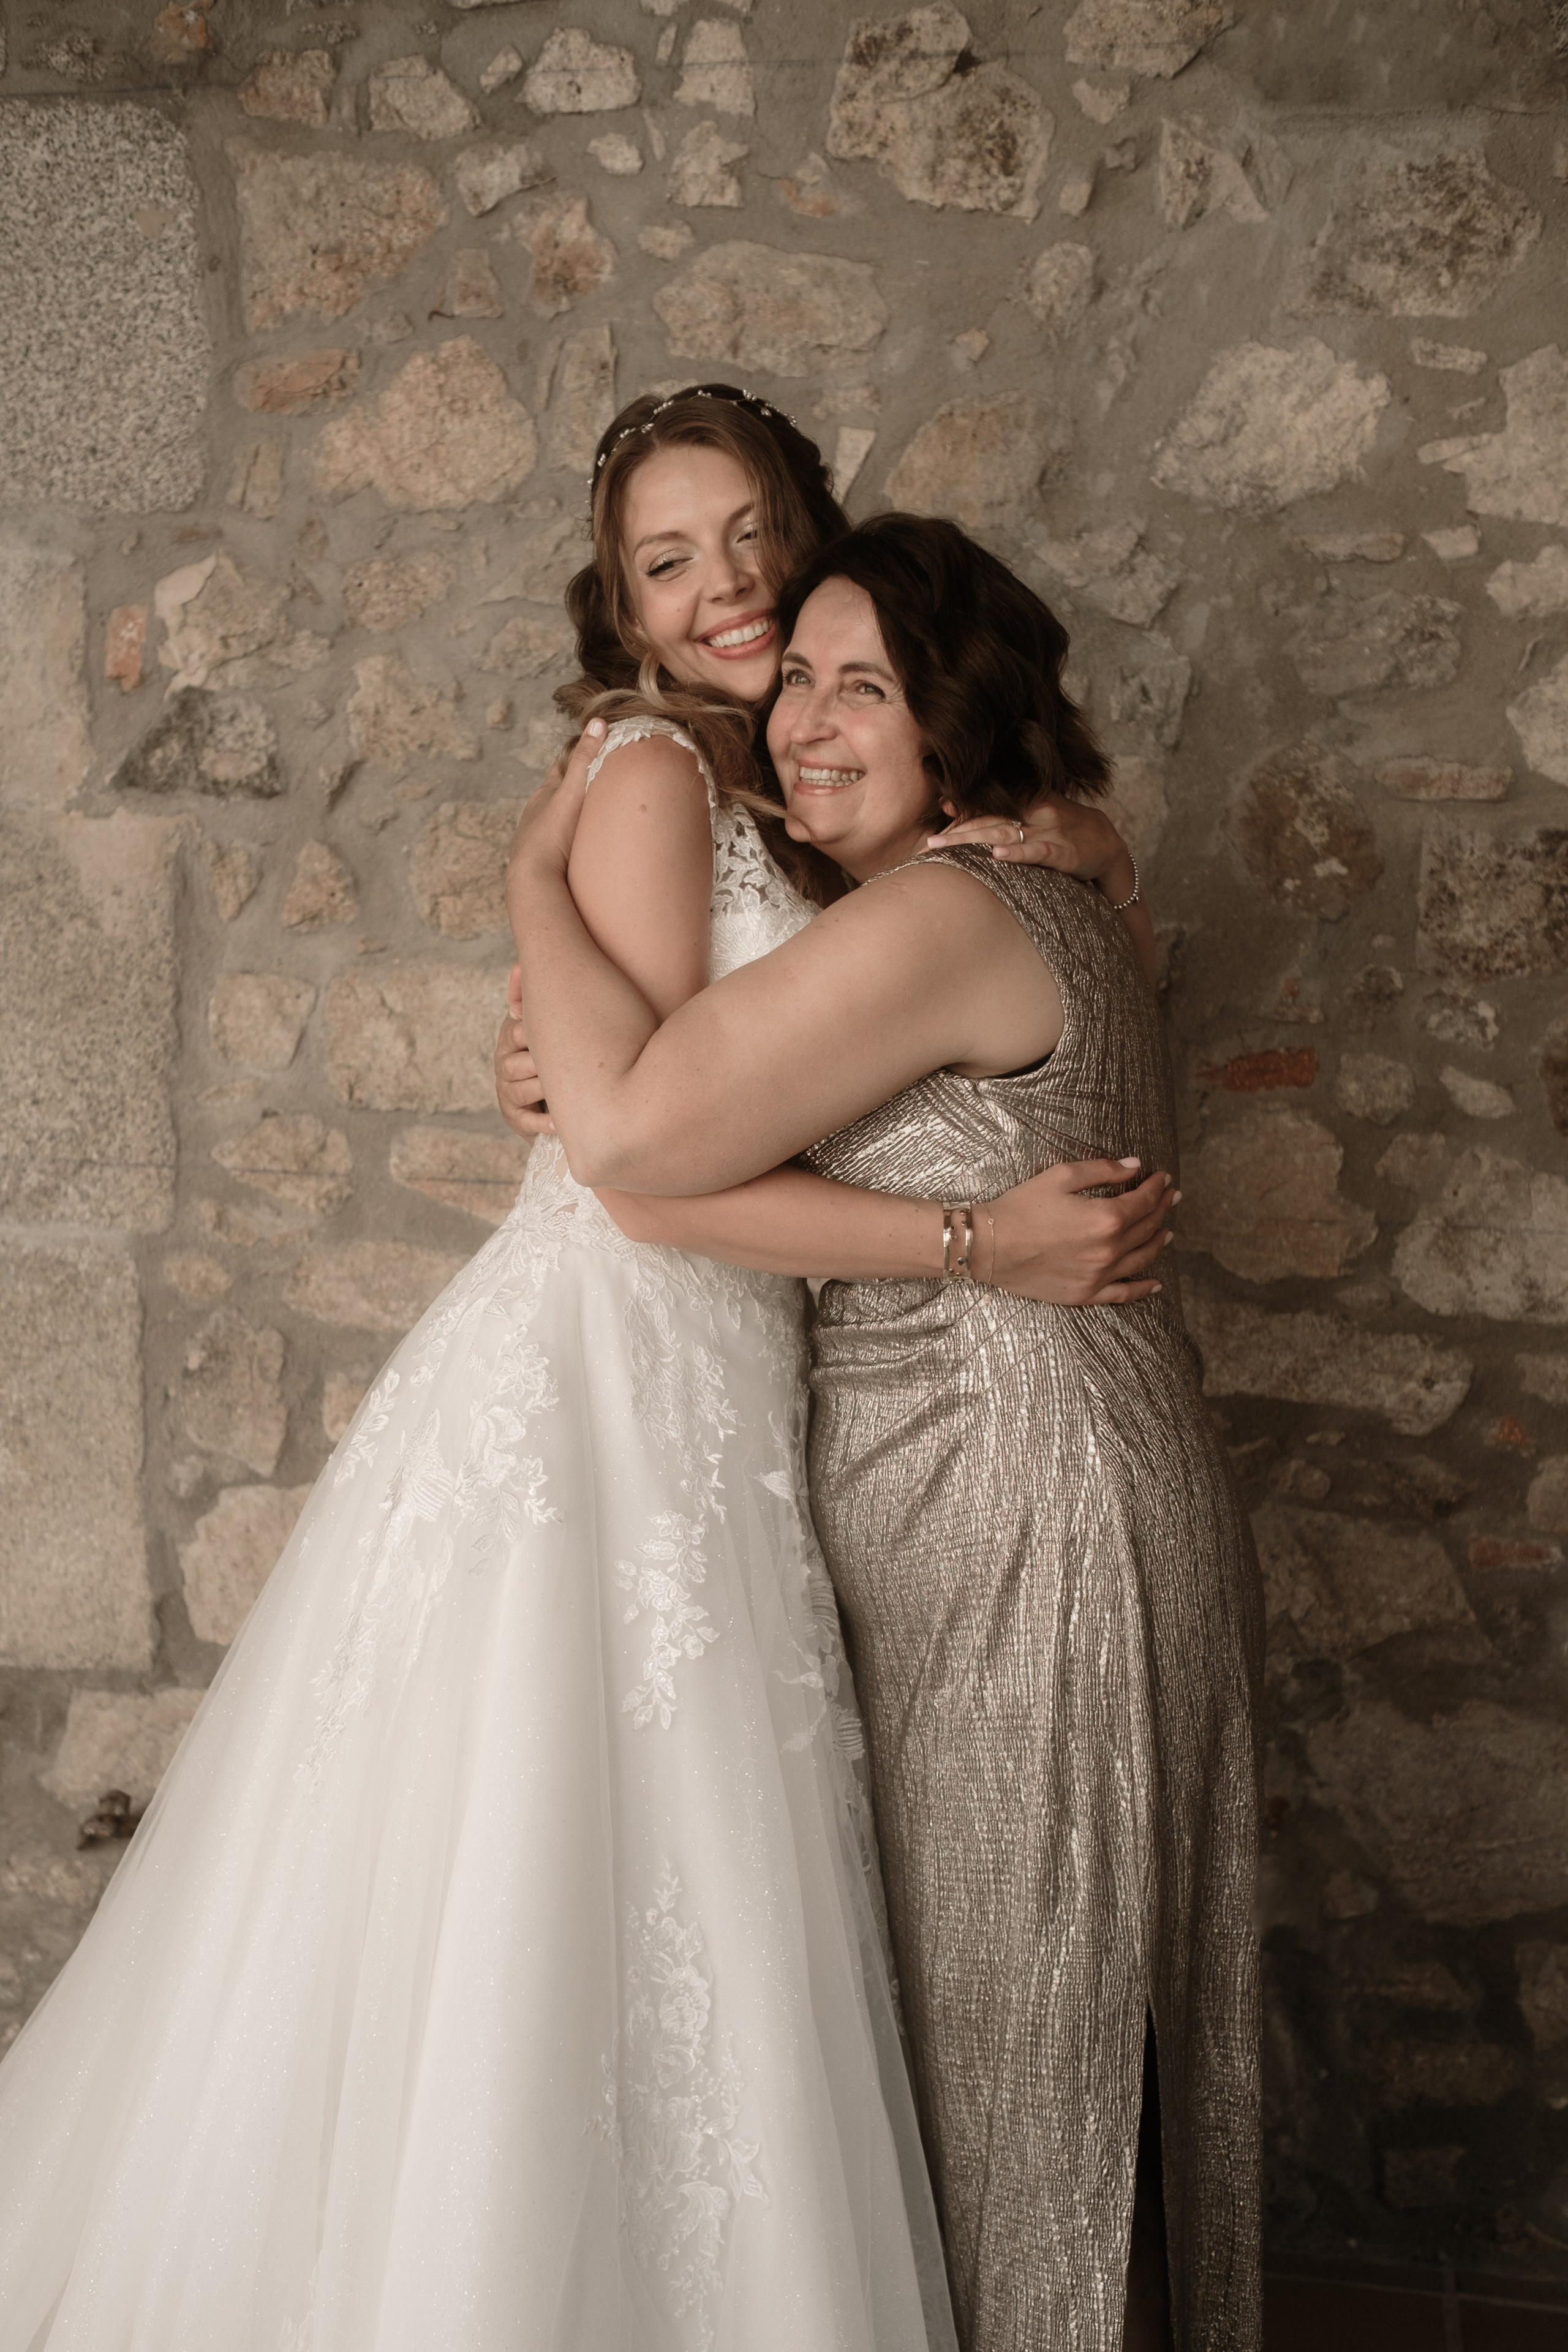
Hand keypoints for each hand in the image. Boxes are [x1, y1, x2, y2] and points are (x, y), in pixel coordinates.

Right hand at [493, 965, 553, 1135]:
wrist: (551, 1094)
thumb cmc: (552, 1050)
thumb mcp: (542, 1022)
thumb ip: (531, 998)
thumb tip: (520, 965)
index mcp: (510, 1038)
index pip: (515, 1033)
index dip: (532, 1034)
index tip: (551, 1035)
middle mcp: (504, 1065)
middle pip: (513, 1063)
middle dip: (538, 1064)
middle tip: (563, 1063)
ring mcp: (508, 1093)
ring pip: (519, 1090)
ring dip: (542, 1090)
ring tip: (563, 1090)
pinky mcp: (516, 1119)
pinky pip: (527, 1122)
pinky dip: (543, 1122)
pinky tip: (559, 1122)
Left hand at [507, 717, 605, 874]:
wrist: (533, 879)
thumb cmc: (552, 835)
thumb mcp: (572, 792)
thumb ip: (585, 759)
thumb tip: (598, 722)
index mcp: (544, 795)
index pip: (561, 768)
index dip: (576, 758)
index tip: (593, 751)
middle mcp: (536, 814)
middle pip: (556, 795)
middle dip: (573, 788)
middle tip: (595, 785)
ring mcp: (535, 838)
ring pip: (554, 821)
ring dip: (568, 818)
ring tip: (588, 819)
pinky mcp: (540, 862)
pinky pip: (556, 845)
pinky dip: (566, 841)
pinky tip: (575, 849)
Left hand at [928, 795, 1131, 889]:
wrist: (1108, 845)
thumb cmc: (1065, 832)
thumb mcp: (1036, 815)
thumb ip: (1002, 811)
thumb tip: (954, 804)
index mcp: (1028, 803)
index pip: (989, 808)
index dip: (963, 812)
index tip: (936, 818)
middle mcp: (1035, 813)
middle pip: (990, 821)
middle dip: (957, 833)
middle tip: (930, 844)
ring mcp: (1049, 832)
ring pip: (1006, 834)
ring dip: (973, 841)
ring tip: (947, 846)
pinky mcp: (1063, 852)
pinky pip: (1037, 852)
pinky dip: (1017, 853)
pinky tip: (997, 855)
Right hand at [984, 1158, 1176, 1305]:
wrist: (989, 1246)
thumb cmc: (1021, 1207)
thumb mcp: (1061, 1176)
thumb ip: (1102, 1170)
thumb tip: (1134, 1166)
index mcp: (1106, 1218)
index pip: (1144, 1201)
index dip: (1157, 1187)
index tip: (1164, 1178)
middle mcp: (1109, 1250)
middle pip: (1147, 1228)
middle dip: (1163, 1209)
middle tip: (1172, 1198)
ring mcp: (1099, 1276)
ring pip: (1142, 1259)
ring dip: (1158, 1242)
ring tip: (1167, 1231)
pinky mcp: (1085, 1294)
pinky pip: (1123, 1294)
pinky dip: (1143, 1289)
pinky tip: (1155, 1283)